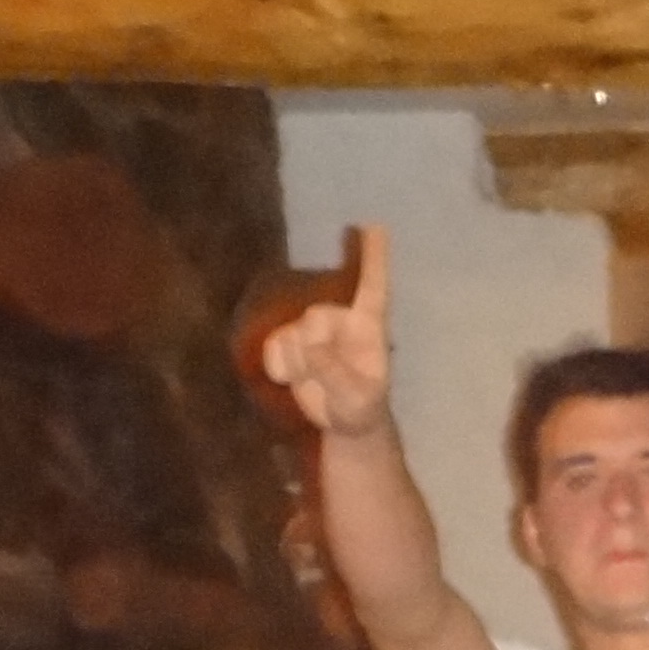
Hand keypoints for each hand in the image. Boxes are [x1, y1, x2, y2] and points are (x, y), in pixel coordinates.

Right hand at [260, 225, 395, 437]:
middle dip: (311, 348)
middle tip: (320, 376)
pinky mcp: (290, 342)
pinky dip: (278, 364)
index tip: (374, 225)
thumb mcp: (357, 398)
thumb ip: (336, 372)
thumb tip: (311, 345)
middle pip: (315, 317)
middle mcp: (340, 320)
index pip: (373, 288)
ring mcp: (313, 330)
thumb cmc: (361, 407)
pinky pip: (274, 344)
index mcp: (369, 327)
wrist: (342, 424)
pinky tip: (289, 378)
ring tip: (311, 380)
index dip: (374, 258)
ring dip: (296, 363)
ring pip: (291, 334)